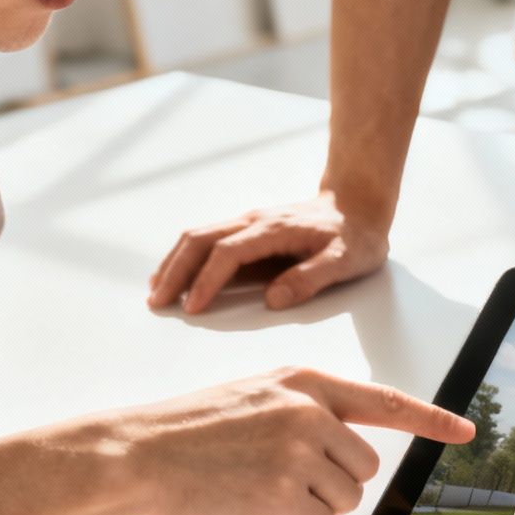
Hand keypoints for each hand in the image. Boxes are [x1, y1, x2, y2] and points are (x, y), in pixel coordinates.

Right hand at [99, 367, 472, 514]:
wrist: (138, 453)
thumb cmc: (188, 432)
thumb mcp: (255, 398)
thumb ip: (303, 413)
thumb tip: (342, 454)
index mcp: (304, 383)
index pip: (385, 401)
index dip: (431, 419)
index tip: (467, 431)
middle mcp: (309, 412)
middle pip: (364, 468)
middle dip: (331, 486)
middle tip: (279, 483)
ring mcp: (299, 451)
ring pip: (345, 502)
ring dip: (309, 510)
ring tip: (258, 493)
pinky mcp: (285, 492)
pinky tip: (254, 514)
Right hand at [148, 191, 390, 313]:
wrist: (357, 206)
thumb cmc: (354, 236)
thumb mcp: (346, 261)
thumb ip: (310, 278)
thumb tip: (273, 298)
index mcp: (275, 229)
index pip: (228, 253)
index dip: (208, 280)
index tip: (193, 308)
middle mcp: (254, 221)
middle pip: (200, 239)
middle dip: (176, 271)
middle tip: (158, 303)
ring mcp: (247, 223)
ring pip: (198, 237)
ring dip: (174, 263)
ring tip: (156, 293)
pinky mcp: (246, 231)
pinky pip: (207, 241)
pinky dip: (185, 259)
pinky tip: (175, 277)